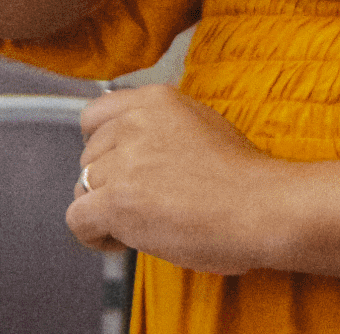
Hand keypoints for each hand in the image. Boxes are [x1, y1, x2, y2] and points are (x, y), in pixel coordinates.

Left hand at [69, 84, 285, 275]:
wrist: (262, 207)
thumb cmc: (245, 178)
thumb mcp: (205, 125)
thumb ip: (164, 126)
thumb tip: (136, 145)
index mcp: (157, 100)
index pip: (95, 115)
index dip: (103, 145)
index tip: (118, 162)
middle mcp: (135, 123)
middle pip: (88, 156)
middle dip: (108, 181)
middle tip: (143, 200)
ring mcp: (124, 161)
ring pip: (81, 187)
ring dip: (104, 208)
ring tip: (141, 221)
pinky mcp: (116, 200)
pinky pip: (77, 220)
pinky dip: (95, 235)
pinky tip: (126, 239)